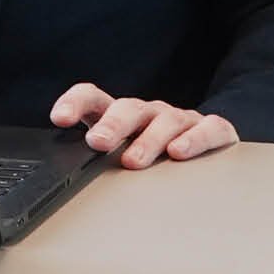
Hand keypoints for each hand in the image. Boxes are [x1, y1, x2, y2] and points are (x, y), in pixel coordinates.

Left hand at [50, 82, 239, 168]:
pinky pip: (208, 128)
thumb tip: (66, 175)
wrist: (207, 155)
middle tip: (97, 143)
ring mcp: (181, 119)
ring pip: (165, 120)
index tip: (60, 118)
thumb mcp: (121, 159)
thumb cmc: (154, 159)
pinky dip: (194, 139)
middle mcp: (149, 113)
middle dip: (112, 125)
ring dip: (148, 140)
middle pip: (129, 108)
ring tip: (133, 160)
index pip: (93, 98)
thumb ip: (98, 161)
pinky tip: (179, 152)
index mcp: (121, 116)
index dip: (75, 103)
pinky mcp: (213, 129)